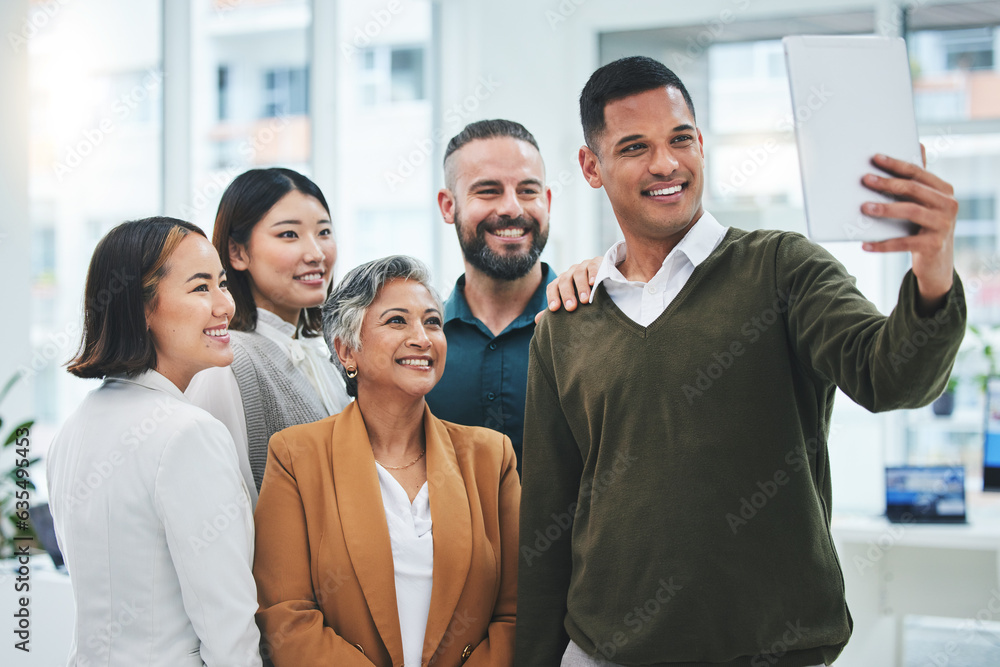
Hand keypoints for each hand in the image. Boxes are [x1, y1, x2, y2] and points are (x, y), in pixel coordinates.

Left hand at [534, 256, 601, 323]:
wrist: (604, 277)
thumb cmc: (584, 294)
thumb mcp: (571, 301)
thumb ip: (557, 309)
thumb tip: (536, 320)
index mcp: (562, 281)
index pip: (552, 287)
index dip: (552, 297)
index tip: (554, 309)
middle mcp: (570, 272)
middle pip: (564, 281)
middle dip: (567, 294)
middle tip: (571, 307)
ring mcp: (583, 266)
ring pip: (578, 274)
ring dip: (581, 287)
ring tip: (585, 300)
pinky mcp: (597, 261)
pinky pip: (593, 266)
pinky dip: (593, 274)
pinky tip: (594, 283)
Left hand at [860, 148, 957, 312]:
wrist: (938, 261)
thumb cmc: (924, 225)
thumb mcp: (924, 202)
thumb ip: (918, 179)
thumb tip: (918, 144)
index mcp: (944, 190)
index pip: (918, 172)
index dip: (896, 164)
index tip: (875, 158)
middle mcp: (948, 204)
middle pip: (914, 189)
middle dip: (888, 183)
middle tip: (865, 179)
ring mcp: (944, 225)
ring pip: (911, 211)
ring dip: (886, 209)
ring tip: (864, 208)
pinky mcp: (934, 245)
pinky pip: (904, 243)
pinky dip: (883, 244)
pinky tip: (865, 244)